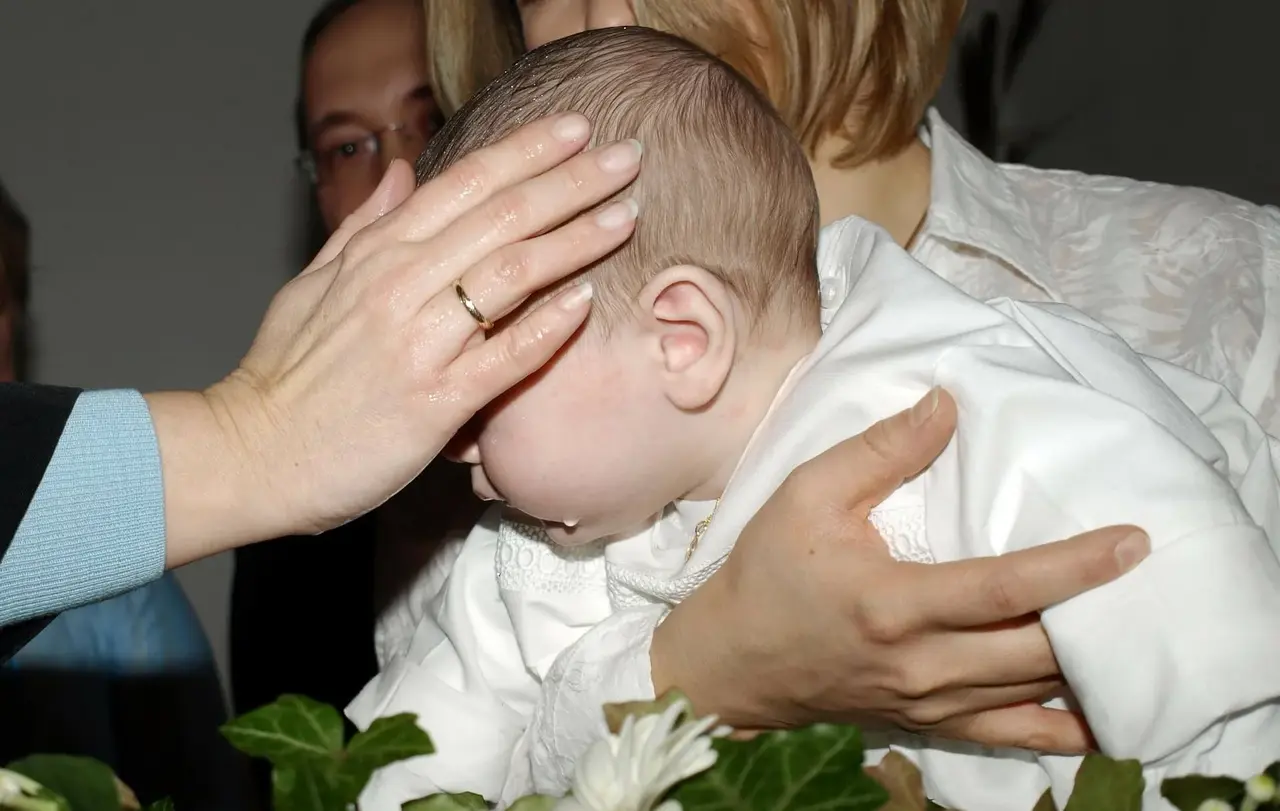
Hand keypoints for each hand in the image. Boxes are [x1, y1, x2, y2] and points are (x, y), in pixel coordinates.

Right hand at [150, 114, 641, 565]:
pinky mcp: (434, 402)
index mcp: (374, 253)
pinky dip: (547, 326)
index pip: (464, 184)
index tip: (575, 129)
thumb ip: (361, 227)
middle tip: (626, 158)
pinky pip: (503, 355)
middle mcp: (399, 285)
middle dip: (571, 182)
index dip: (525, 151)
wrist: (253, 456)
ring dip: (574, 241)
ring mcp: (418, 342)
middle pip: (501, 216)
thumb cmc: (285, 376)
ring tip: (625, 217)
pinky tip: (588, 301)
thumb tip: (397, 173)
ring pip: (510, 274)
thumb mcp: (312, 285)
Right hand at [652, 388, 1150, 752]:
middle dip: (1099, 613)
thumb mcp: (807, 495)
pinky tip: (1104, 716)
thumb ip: (880, 451)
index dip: (1073, 567)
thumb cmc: (767, 572)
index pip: (1004, 590)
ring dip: (1090, 662)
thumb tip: (946, 407)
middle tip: (1147, 575)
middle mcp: (921, 664)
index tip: (1129, 541)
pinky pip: (1010, 737)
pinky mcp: (929, 722)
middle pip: (1034, 649)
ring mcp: (929, 703)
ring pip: (1032, 692)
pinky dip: (1063, 731)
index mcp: (892, 605)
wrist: (731, 662)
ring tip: (1133, 623)